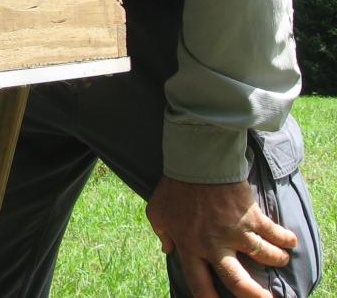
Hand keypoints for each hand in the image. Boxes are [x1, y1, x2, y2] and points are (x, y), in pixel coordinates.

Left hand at [146, 176, 297, 297]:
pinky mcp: (252, 217)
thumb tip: (168, 249)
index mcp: (190, 247)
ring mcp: (236, 232)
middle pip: (237, 282)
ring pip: (264, 257)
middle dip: (254, 296)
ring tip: (280, 259)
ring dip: (276, 259)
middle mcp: (214, 245)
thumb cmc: (174, 187)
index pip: (199, 283)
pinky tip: (291, 242)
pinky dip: (286, 239)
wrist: (196, 163)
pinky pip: (275, 234)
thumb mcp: (157, 212)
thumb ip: (162, 233)